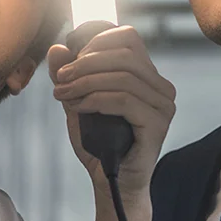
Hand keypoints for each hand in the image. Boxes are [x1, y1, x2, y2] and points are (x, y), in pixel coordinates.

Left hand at [48, 26, 175, 201]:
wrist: (111, 183)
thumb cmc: (98, 143)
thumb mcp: (77, 102)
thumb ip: (69, 76)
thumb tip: (56, 48)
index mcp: (147, 76)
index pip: (128, 37)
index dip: (95, 42)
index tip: (69, 63)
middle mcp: (161, 87)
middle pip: (125, 53)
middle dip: (86, 62)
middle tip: (61, 80)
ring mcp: (163, 105)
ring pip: (123, 76)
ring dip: (86, 82)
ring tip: (63, 95)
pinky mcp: (157, 124)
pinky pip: (124, 100)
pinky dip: (96, 99)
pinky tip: (78, 108)